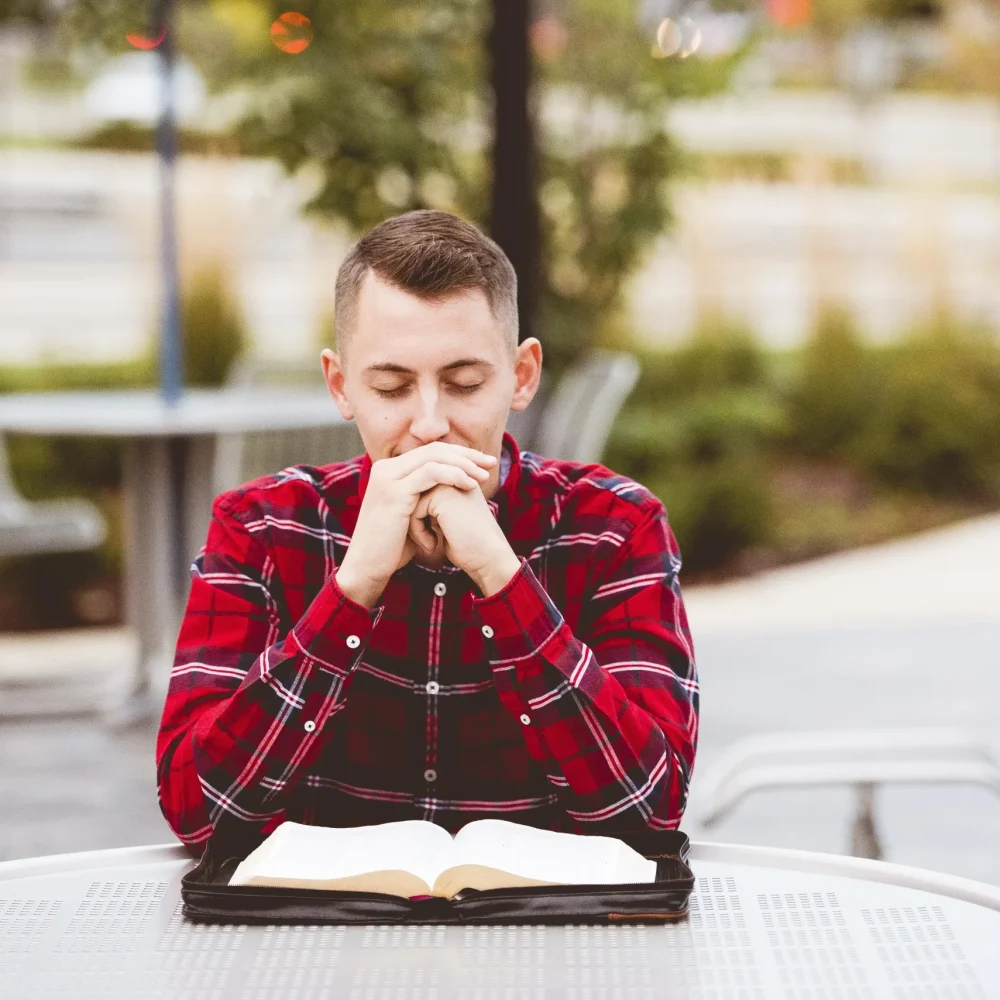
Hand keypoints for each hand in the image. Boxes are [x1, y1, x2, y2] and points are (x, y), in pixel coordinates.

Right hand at [336, 443, 496, 607]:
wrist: (368, 567)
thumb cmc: (392, 547)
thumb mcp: (411, 515)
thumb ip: (425, 497)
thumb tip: (451, 490)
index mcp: (390, 471)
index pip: (430, 452)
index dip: (459, 455)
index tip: (483, 464)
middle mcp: (386, 468)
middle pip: (434, 449)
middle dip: (466, 455)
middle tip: (490, 464)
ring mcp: (388, 477)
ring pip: (433, 457)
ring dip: (463, 464)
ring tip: (484, 476)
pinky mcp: (394, 491)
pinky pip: (430, 473)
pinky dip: (453, 475)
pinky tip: (469, 484)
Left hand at [409, 484, 520, 596]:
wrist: (488, 558)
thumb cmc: (468, 544)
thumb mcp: (448, 518)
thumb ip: (432, 504)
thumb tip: (405, 502)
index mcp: (458, 477)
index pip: (421, 490)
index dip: (420, 516)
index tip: (433, 538)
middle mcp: (455, 474)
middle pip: (414, 492)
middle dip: (415, 519)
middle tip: (428, 541)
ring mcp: (449, 482)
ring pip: (411, 499)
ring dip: (415, 526)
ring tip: (430, 543)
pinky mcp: (442, 495)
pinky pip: (414, 508)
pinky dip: (418, 531)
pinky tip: (432, 545)